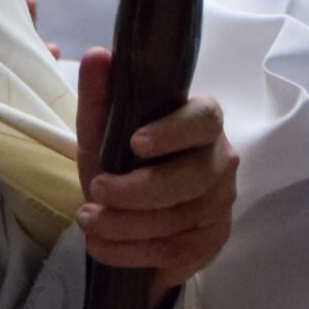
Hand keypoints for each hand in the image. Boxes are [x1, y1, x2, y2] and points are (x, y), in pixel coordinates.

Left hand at [74, 50, 235, 301]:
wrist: (130, 211)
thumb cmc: (122, 158)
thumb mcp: (103, 130)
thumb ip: (101, 95)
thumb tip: (98, 56)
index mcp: (202, 121)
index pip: (203, 119)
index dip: (173, 132)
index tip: (135, 143)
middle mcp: (221, 160)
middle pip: (193, 178)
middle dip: (138, 191)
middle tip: (96, 190)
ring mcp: (221, 204)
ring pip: (179, 219)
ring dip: (125, 225)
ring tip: (87, 220)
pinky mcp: (213, 241)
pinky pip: (175, 252)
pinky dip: (131, 252)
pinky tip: (101, 246)